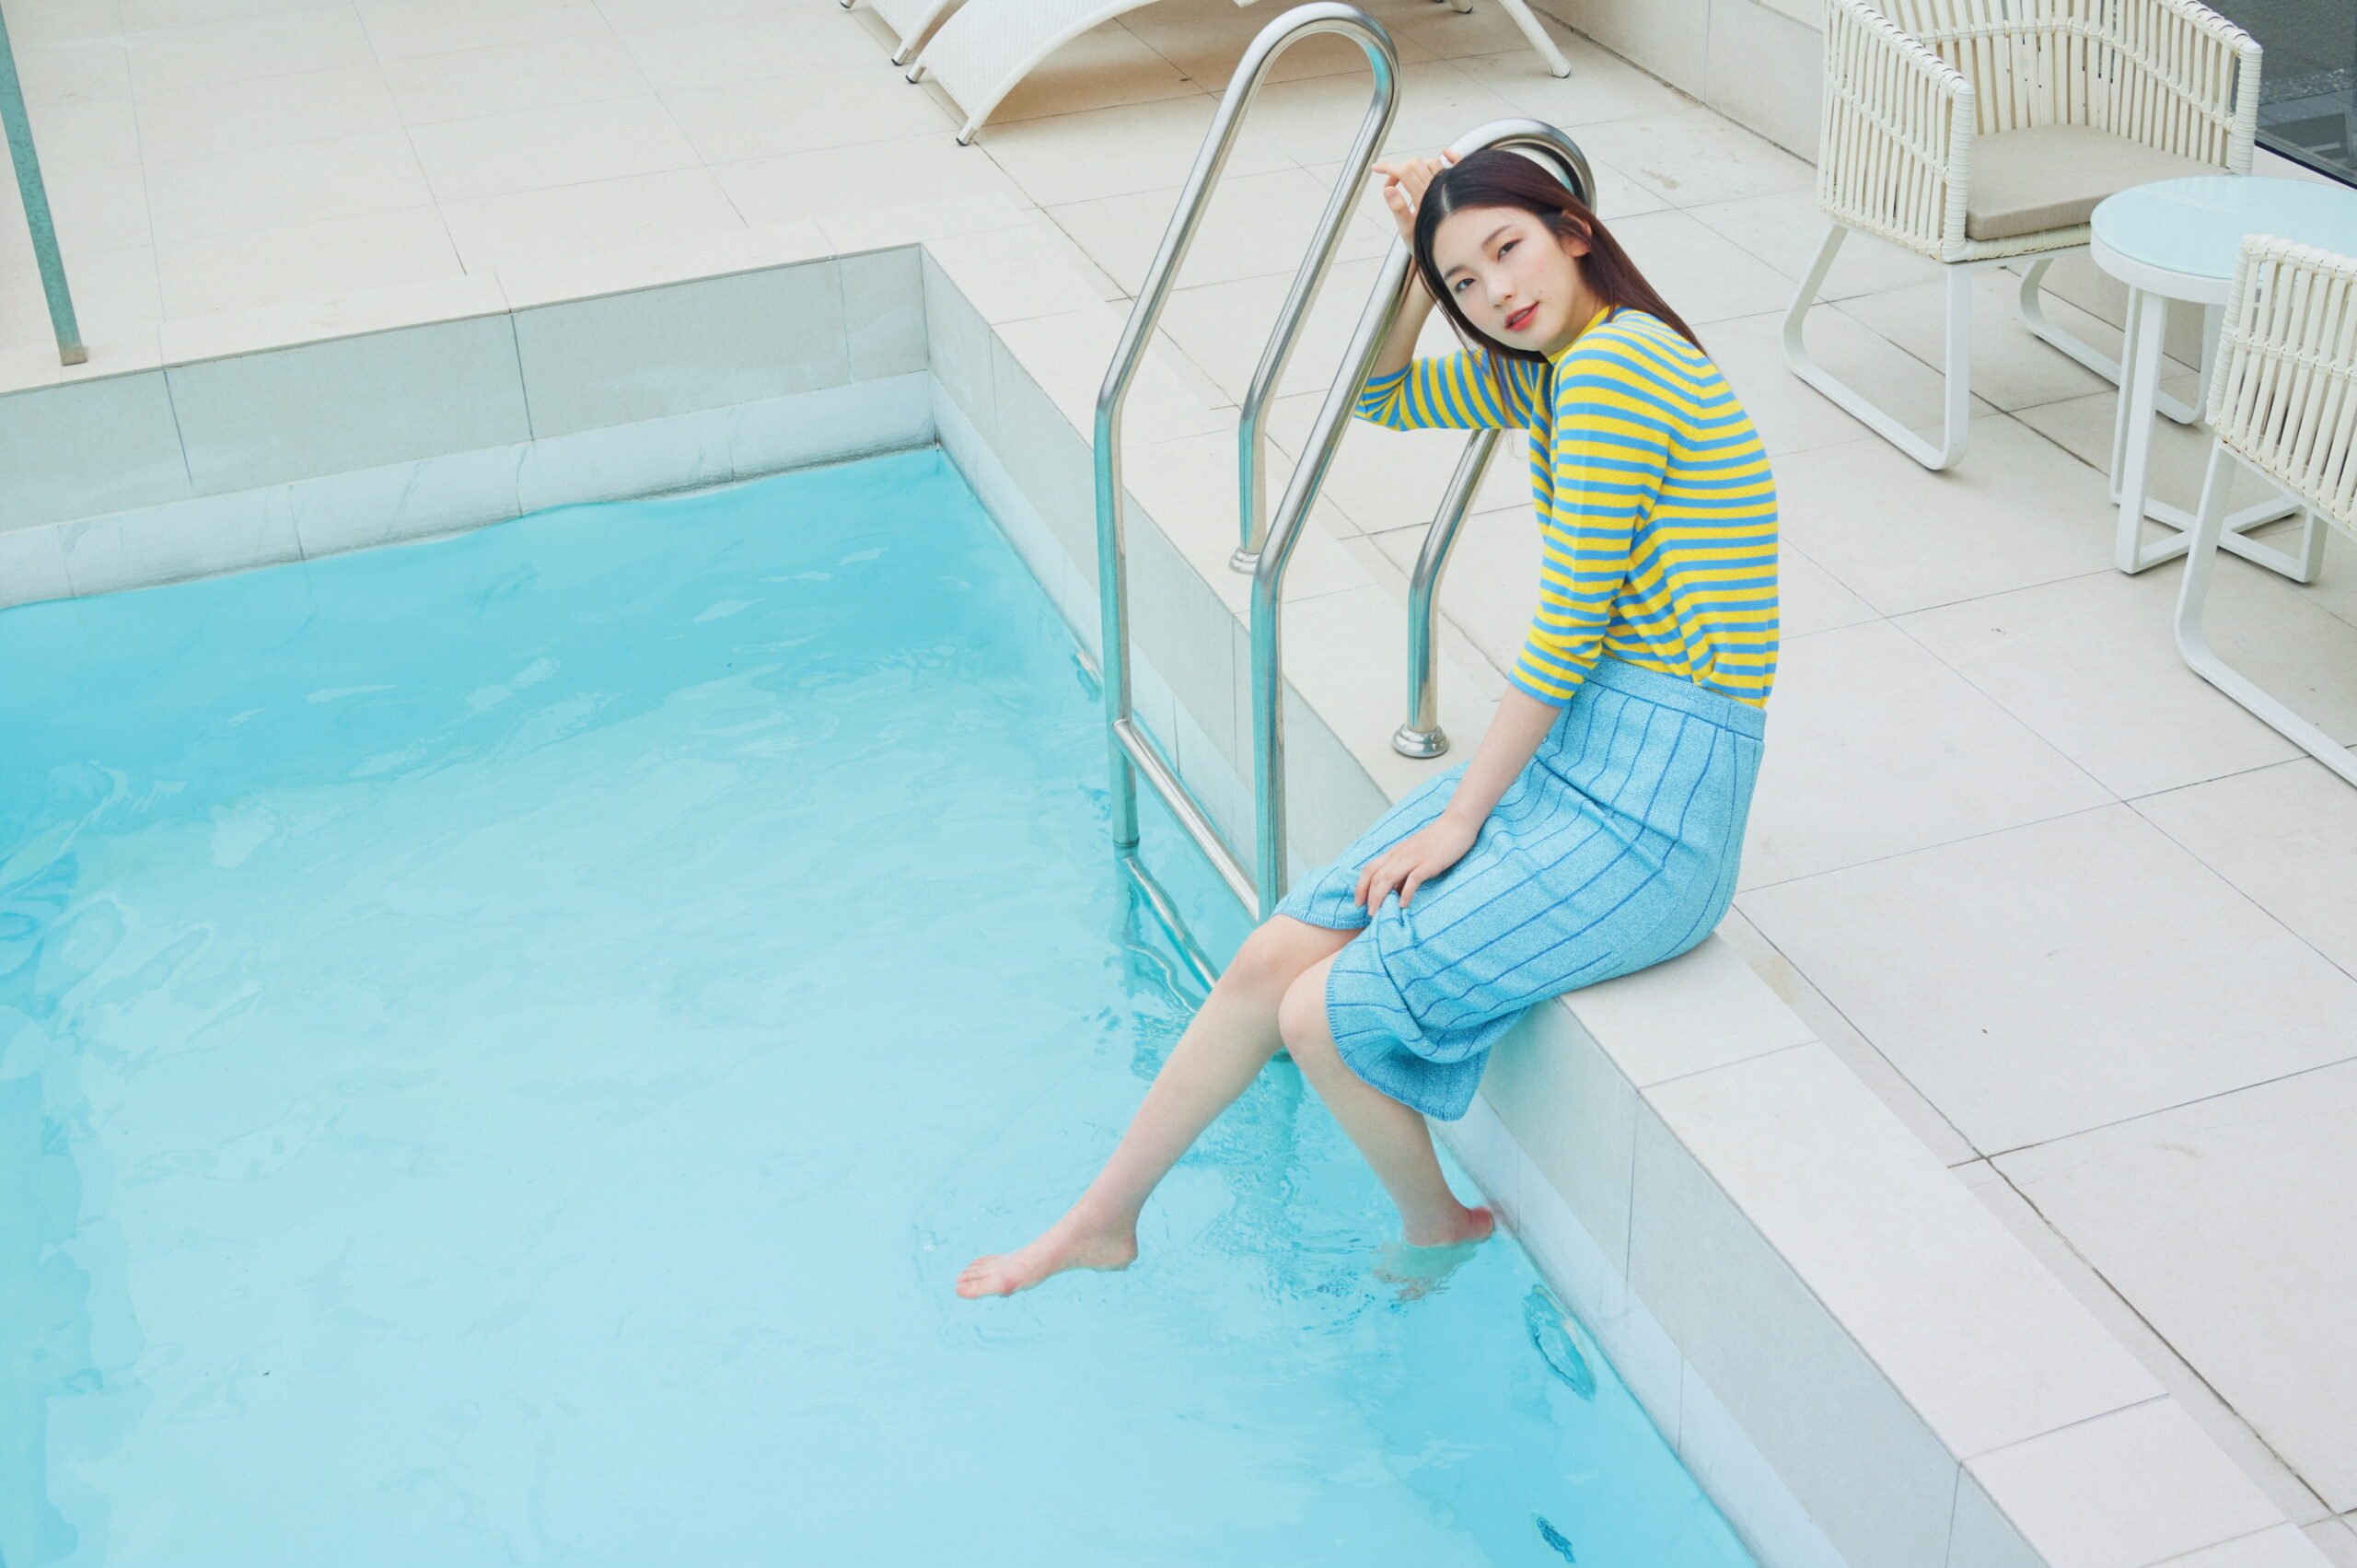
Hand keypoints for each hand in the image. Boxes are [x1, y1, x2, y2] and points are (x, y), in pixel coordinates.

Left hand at [1354, 813, 1478, 911]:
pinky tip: (1403, 905)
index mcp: (1395, 852)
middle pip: (1376, 876)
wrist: (1456, 824)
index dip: (1361, 886)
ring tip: (1378, 913)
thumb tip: (1395, 891)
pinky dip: (1406, 892)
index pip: (1370, 869)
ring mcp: (1414, 857)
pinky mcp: (1429, 862)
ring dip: (1380, 896)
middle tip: (1369, 914)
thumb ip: (1404, 871)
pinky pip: (1413, 878)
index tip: (1358, 902)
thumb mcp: (1414, 854)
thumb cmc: (1437, 841)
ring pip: (1388, 877)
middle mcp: (1400, 854)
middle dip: (1369, 896)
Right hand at [1371, 150, 1458, 246]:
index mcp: (1423, 199)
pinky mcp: (1458, 186)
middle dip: (1398, 170)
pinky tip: (1444, 153)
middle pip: (1415, 164)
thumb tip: (1387, 189)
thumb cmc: (1425, 243)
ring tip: (1407, 180)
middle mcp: (1437, 188)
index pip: (1404, 172)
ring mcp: (1449, 186)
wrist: (1448, 253)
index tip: (1376, 169)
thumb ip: (1398, 209)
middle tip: (1390, 186)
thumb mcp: (1407, 230)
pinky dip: (1450, 156)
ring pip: (1431, 162)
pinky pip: (1458, 164)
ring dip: (1415, 166)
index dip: (1388, 167)